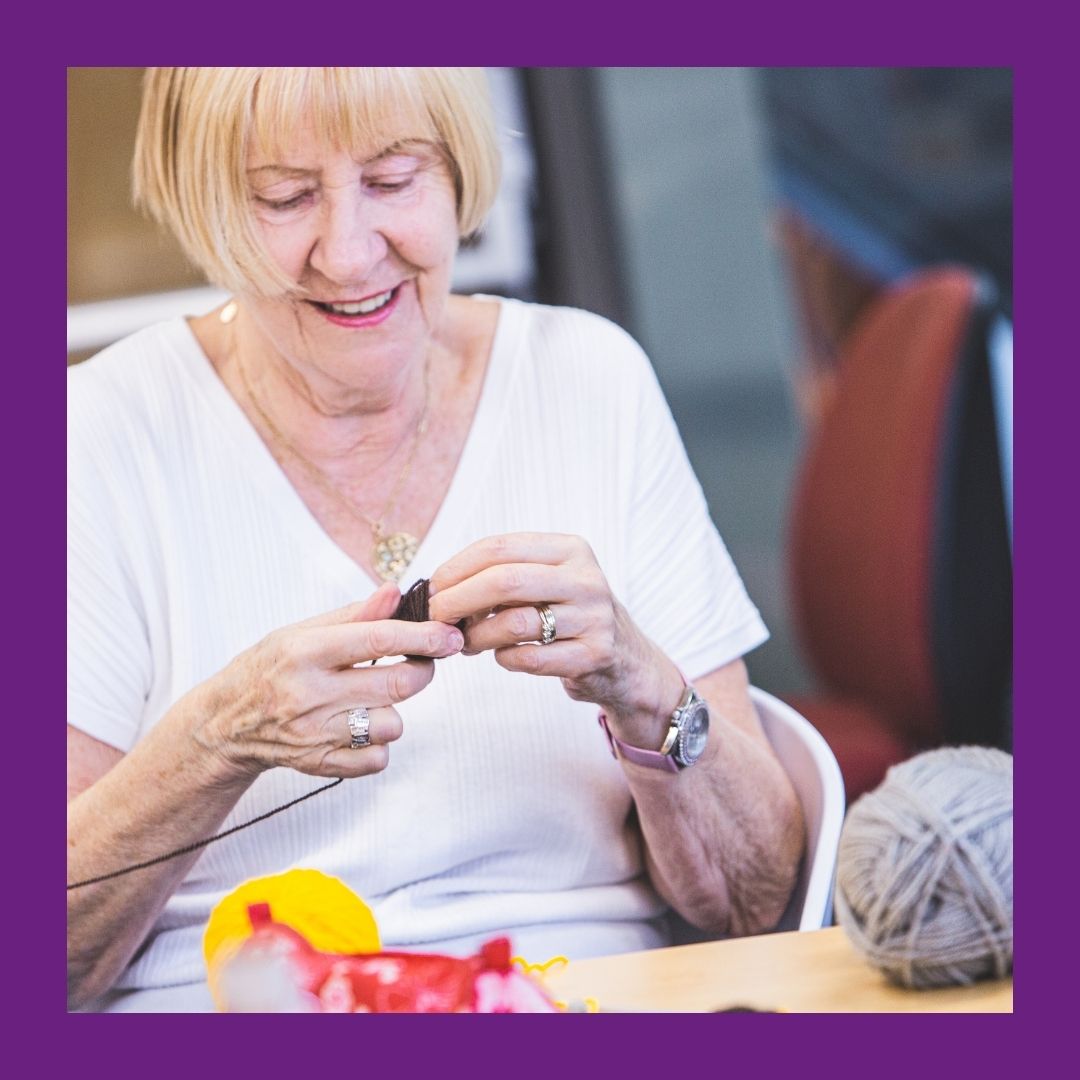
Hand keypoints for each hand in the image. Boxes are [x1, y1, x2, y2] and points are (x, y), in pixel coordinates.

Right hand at [196, 583, 463, 780]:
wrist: (225, 725)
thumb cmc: (269, 668)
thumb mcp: (301, 631)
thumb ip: (354, 615)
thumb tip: (396, 592)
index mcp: (304, 652)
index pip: (378, 640)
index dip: (422, 637)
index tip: (449, 634)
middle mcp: (309, 694)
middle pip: (397, 685)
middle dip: (422, 670)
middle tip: (420, 662)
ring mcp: (315, 735)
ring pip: (392, 724)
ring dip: (393, 709)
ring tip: (370, 698)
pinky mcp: (320, 765)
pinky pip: (377, 758)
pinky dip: (378, 743)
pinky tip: (358, 726)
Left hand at [428, 533, 681, 747]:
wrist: (626, 662)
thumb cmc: (568, 617)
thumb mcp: (547, 582)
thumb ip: (503, 576)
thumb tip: (438, 586)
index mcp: (570, 549)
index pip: (500, 547)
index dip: (457, 567)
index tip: (433, 588)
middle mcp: (586, 578)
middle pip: (505, 581)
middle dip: (459, 599)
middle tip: (437, 617)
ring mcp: (594, 617)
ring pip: (515, 623)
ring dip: (478, 636)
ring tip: (467, 642)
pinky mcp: (594, 655)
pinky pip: (530, 658)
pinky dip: (505, 659)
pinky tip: (502, 657)